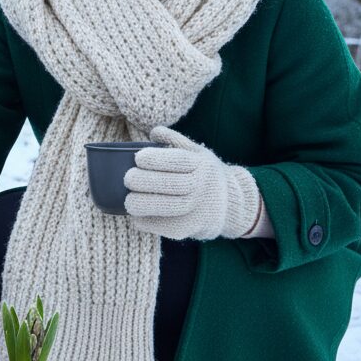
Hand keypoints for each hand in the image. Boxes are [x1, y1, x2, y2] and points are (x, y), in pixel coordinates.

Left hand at [122, 126, 260, 240]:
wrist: (232, 205)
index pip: (178, 160)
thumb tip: (154, 132)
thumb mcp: (198, 153)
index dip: (156, 159)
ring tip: (128, 201)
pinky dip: (149, 223)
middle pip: (173, 184)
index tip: (138, 158)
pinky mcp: (192, 227)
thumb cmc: (204, 174)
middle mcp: (202, 185)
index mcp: (202, 164)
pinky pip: (169, 227)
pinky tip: (136, 218)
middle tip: (128, 179)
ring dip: (145, 204)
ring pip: (171, 207)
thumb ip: (176, 141)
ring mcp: (199, 208)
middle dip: (146, 181)